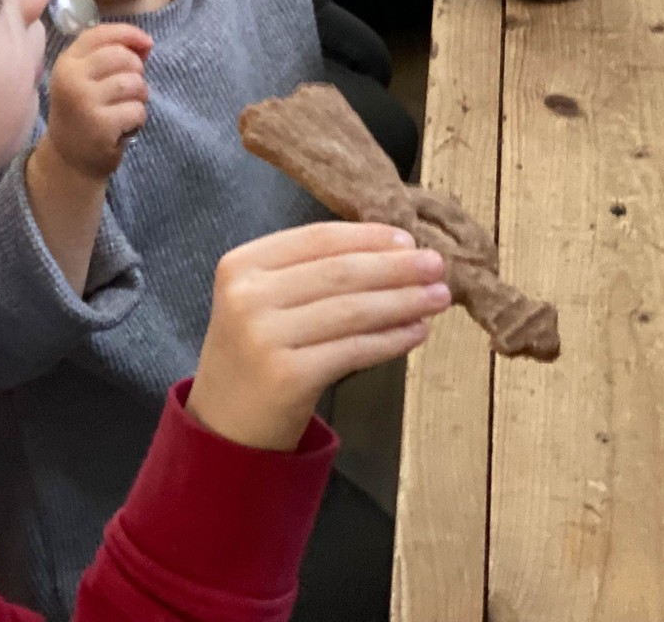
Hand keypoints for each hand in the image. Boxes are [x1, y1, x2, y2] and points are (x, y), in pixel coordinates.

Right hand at [39, 24, 151, 182]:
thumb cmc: (83, 112)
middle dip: (136, 71)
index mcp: (67, 63)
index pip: (100, 34)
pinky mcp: (101, 124)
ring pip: (133, 83)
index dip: (128, 34)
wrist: (69, 159)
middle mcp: (71, 78)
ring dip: (139, 97)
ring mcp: (85, 101)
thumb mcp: (85, 79)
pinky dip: (138, 119)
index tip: (146, 43)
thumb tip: (145, 43)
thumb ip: (110, 56)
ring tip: (125, 109)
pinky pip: (137, 110)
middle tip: (129, 90)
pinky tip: (123, 127)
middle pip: (122, 56)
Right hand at [185, 223, 448, 451]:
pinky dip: (391, 339)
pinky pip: (353, 349)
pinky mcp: (287, 376)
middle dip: (395, 267)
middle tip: (437, 265)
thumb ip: (311, 274)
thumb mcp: (265, 302)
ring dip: (403, 301)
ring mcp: (264, 337)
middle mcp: (248, 296)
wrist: (225, 428)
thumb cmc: (255, 356)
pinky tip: (416, 332)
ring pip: (352, 310)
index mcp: (241, 264)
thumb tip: (392, 251)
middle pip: (339, 272)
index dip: (367, 237)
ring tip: (438, 297)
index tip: (408, 239)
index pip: (316, 238)